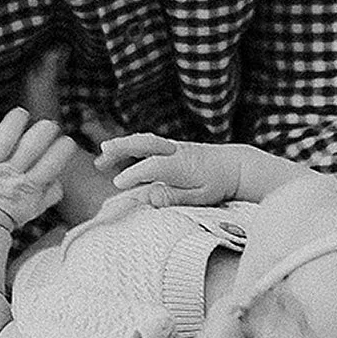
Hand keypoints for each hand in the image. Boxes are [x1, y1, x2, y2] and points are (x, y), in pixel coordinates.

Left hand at [0, 109, 74, 233]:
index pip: (53, 161)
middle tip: (48, 127)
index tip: (66, 142)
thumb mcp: (36, 209)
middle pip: (32, 143)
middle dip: (45, 129)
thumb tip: (61, 177)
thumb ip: (52, 192)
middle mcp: (11, 174)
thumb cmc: (6, 215)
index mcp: (30, 186)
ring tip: (22, 115)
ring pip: (4, 135)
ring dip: (16, 120)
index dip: (64, 147)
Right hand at [94, 133, 245, 207]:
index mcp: (182, 165)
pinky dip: (132, 143)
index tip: (117, 183)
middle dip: (121, 149)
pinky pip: (149, 141)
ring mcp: (174, 146)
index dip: (134, 173)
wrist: (235, 166)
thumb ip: (174, 197)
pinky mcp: (173, 147)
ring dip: (123, 144)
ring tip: (104, 150)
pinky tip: (119, 150)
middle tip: (101, 158)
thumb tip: (150, 197)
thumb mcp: (200, 197)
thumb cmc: (218, 184)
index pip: (152, 167)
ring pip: (145, 140)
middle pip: (145, 144)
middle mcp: (176, 151)